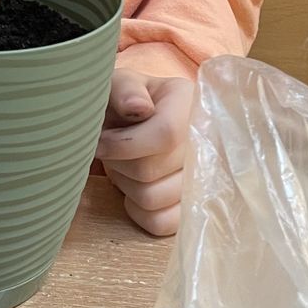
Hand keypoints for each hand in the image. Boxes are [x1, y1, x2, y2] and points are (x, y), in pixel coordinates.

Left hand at [96, 68, 195, 236]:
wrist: (129, 125)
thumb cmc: (123, 102)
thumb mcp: (118, 85)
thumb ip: (125, 89)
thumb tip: (139, 107)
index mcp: (191, 103)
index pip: (166, 134)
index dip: (124, 144)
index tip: (100, 142)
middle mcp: (207, 142)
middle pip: (151, 170)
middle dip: (119, 163)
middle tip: (112, 152)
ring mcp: (205, 179)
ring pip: (153, 198)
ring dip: (126, 185)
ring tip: (124, 167)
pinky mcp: (193, 209)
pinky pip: (161, 223)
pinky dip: (138, 210)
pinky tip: (135, 189)